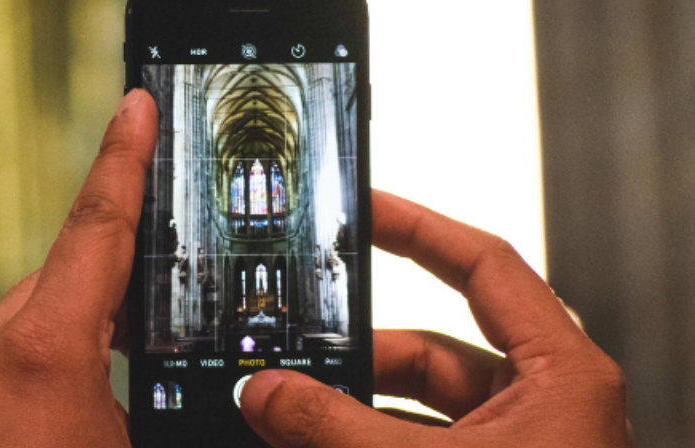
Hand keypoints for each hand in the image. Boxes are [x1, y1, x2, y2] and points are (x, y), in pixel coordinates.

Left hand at [0, 90, 156, 446]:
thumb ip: (148, 400)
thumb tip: (157, 388)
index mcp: (41, 354)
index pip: (94, 230)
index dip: (122, 162)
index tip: (133, 108)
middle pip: (56, 295)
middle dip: (101, 309)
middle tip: (144, 348)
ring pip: (19, 343)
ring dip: (59, 364)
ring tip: (88, 422)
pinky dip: (20, 398)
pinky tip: (42, 437)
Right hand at [238, 190, 629, 447]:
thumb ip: (332, 429)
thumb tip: (265, 392)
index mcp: (560, 375)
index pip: (482, 265)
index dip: (417, 228)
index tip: (360, 209)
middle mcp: (544, 405)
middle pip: (434, 347)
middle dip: (354, 351)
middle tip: (290, 344)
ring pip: (417, 408)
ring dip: (351, 410)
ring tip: (285, 408)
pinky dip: (364, 446)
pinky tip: (310, 447)